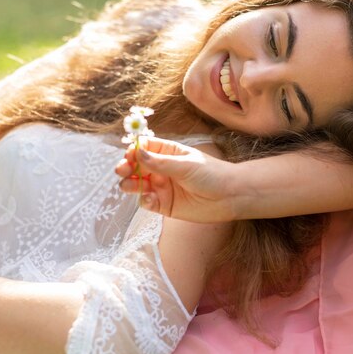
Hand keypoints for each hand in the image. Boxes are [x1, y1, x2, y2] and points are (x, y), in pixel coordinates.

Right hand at [115, 137, 238, 221]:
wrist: (230, 197)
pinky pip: (147, 202)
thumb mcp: (185, 165)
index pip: (144, 148)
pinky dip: (143, 201)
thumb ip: (160, 162)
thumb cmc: (211, 174)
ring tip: (128, 186)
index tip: (129, 155)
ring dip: (130, 184)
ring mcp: (162, 187)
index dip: (133, 151)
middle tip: (122, 170)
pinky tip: (148, 199)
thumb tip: (137, 154)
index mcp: (167, 153)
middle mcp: (161, 169)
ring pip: (137, 185)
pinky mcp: (164, 205)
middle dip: (126, 167)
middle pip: (136, 167)